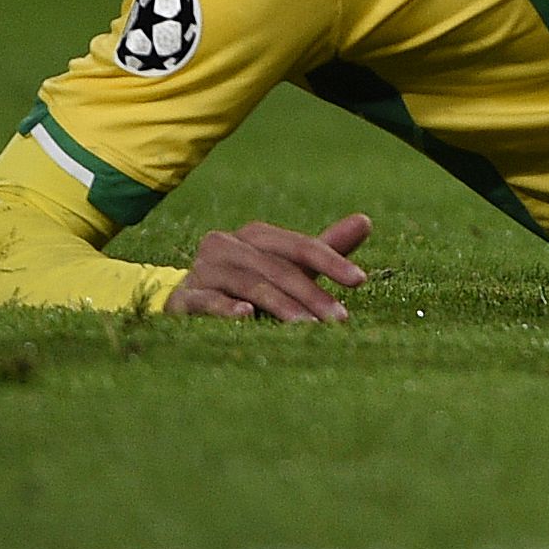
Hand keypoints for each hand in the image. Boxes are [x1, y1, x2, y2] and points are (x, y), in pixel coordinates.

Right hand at [168, 211, 373, 321]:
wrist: (185, 305)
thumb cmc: (247, 284)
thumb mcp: (286, 268)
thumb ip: (323, 248)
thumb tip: (366, 220)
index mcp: (255, 236)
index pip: (300, 246)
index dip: (332, 261)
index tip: (360, 281)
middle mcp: (227, 245)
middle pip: (278, 268)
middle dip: (312, 294)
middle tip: (339, 318)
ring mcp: (202, 270)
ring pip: (251, 285)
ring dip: (282, 307)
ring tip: (308, 327)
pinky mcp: (182, 298)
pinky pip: (207, 300)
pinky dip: (226, 307)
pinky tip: (246, 316)